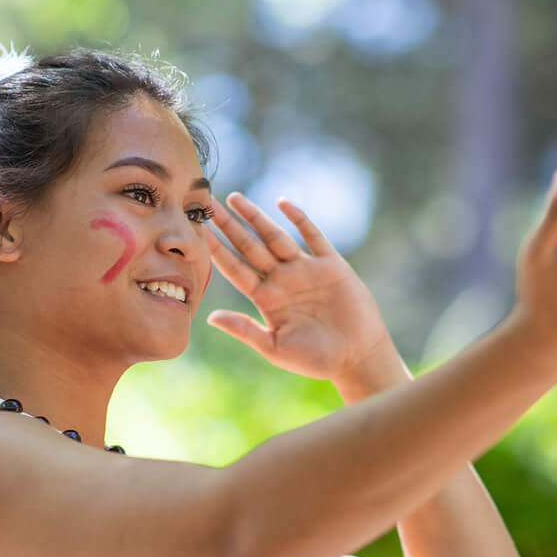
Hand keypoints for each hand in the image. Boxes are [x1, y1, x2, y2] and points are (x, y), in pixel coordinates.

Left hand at [206, 193, 397, 386]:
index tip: (199, 232)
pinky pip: (312, 236)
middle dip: (229, 225)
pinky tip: (282, 203)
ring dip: (255, 217)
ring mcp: (304, 269)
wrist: (357, 357)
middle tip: (208, 202)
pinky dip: (299, 219)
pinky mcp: (330, 265)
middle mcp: (281, 279)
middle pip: (249, 246)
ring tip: (234, 198)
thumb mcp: (274, 348)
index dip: (217, 250)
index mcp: (265, 298)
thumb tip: (211, 317)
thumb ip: (244, 330)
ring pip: (274, 236)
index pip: (235, 268)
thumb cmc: (314, 359)